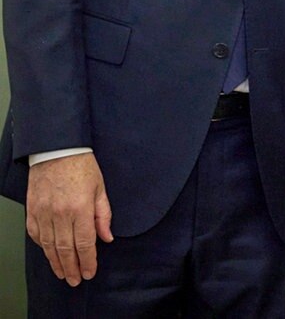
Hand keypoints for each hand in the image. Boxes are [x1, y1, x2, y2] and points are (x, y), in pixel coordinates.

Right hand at [26, 153, 113, 285]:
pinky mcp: (32, 211)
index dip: (88, 261)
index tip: (90, 272)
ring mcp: (43, 213)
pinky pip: (36, 235)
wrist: (57, 149)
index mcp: (80, 208)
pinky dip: (43, 247)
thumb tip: (106, 238)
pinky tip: (50, 254)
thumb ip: (103, 215)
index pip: (84, 243)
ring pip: (49, 246)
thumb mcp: (100, 187)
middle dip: (72, 268)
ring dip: (57, 263)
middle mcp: (60, 214)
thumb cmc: (82, 166)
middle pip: (66, 249)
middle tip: (77, 280)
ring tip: (64, 274)